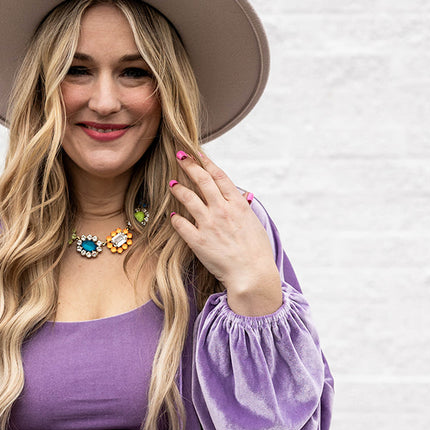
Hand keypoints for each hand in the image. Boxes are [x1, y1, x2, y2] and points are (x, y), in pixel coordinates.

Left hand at [169, 152, 282, 315]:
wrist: (252, 275)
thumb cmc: (257, 252)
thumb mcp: (254, 224)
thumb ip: (244, 208)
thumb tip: (240, 196)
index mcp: (238, 205)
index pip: (219, 176)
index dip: (207, 162)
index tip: (197, 153)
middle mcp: (222, 210)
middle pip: (202, 181)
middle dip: (189, 165)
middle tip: (179, 156)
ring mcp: (209, 225)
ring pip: (188, 198)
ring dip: (178, 189)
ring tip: (172, 184)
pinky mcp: (198, 241)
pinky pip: (181, 225)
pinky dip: (175, 218)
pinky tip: (172, 215)